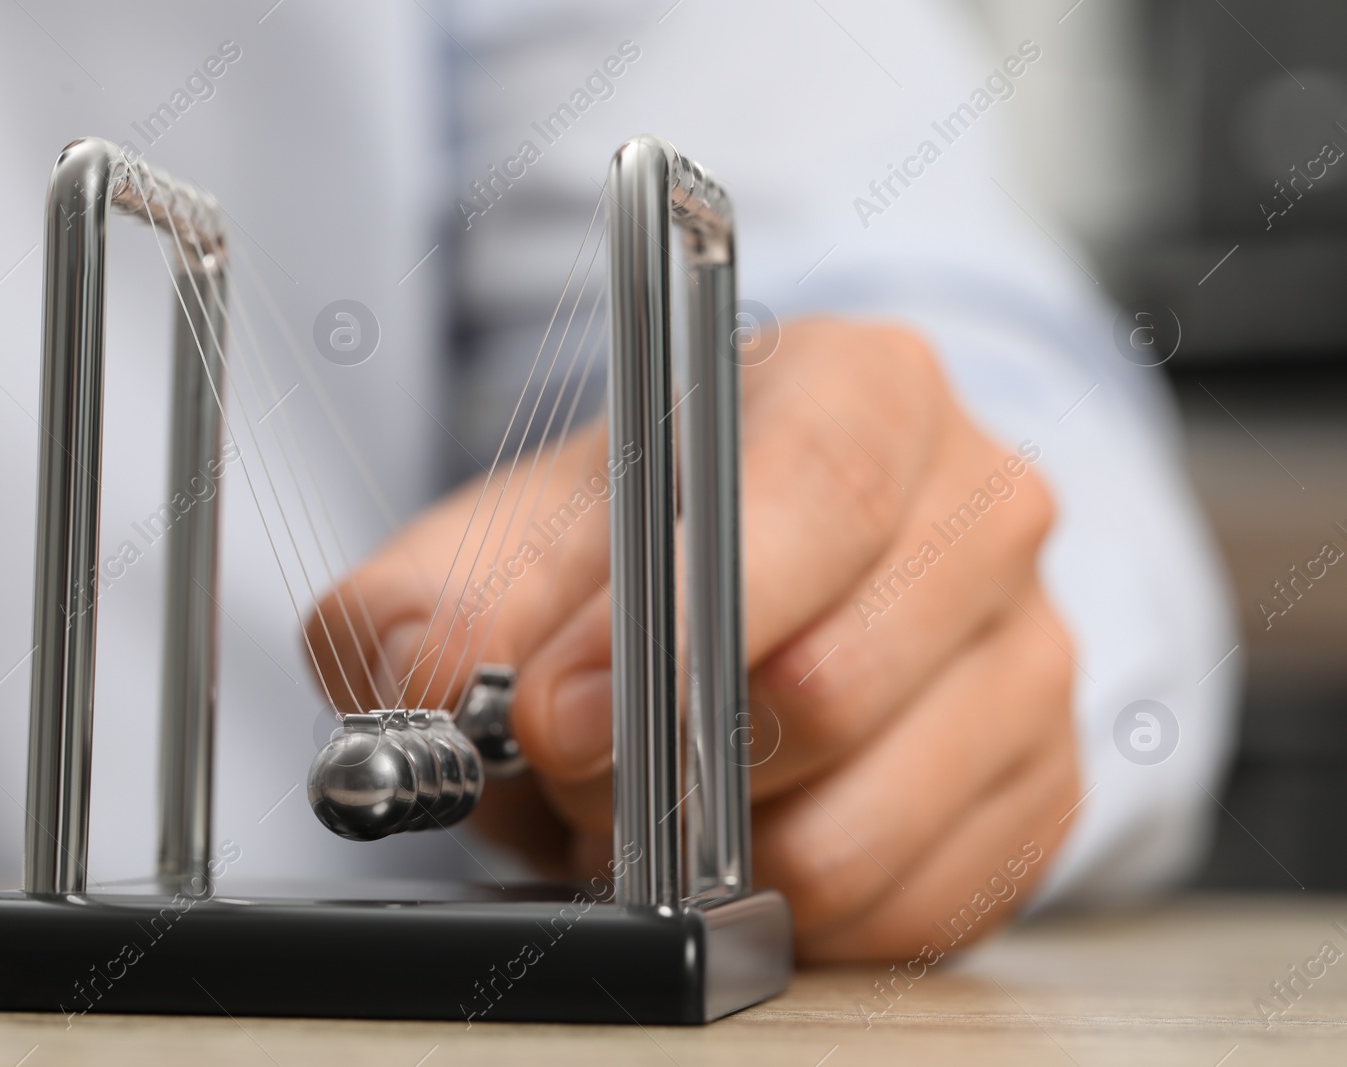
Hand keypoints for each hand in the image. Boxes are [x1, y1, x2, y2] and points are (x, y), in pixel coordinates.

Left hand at [307, 318, 1079, 962]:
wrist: (784, 570)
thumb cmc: (658, 532)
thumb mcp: (526, 526)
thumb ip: (435, 591)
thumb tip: (426, 678)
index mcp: (868, 393)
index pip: (817, 491)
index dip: (678, 616)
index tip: (555, 705)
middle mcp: (981, 513)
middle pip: (832, 682)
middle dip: (659, 763)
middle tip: (570, 761)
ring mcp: (1031, 658)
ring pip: (852, 830)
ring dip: (706, 853)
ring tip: (650, 802)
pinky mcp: (1041, 788)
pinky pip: (897, 910)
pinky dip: (778, 909)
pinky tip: (737, 844)